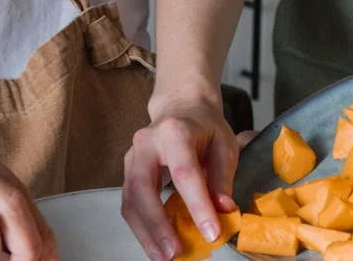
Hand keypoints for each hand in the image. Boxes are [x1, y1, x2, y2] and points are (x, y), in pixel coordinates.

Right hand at [121, 89, 239, 260]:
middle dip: (158, 224)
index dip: (197, 205)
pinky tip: (156, 244)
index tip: (211, 232)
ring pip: (130, 199)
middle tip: (175, 252)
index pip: (184, 173)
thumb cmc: (205, 127)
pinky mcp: (128, 171)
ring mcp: (132, 156)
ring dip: (145, 232)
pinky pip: (129, 203)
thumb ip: (222, 177)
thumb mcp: (224, 144)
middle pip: (143, 186)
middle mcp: (146, 142)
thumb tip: (223, 209)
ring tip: (164, 257)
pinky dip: (141, 227)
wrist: (181, 107)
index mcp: (175, 131)